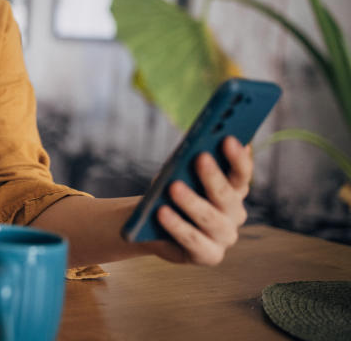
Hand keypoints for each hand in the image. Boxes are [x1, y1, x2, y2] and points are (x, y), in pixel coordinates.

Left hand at [147, 136, 252, 265]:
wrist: (151, 223)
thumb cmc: (170, 191)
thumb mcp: (179, 174)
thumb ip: (191, 162)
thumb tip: (196, 144)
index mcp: (234, 190)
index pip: (242, 174)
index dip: (238, 157)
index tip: (228, 138)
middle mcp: (235, 214)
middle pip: (228, 196)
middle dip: (214, 177)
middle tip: (201, 158)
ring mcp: (224, 237)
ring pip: (212, 219)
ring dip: (193, 202)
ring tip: (174, 187)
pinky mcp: (209, 256)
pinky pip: (194, 241)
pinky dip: (177, 226)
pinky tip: (162, 212)